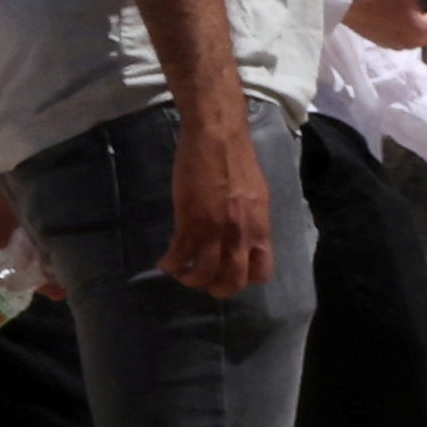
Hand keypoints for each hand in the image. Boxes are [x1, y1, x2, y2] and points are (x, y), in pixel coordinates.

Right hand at [162, 107, 277, 301]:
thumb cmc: (237, 160)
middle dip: (216, 288)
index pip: (261, 272)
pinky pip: (179, 254)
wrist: (217, 138)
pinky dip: (170, 264)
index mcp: (259, 228)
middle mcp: (239, 235)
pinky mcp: (189, 221)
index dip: (245, 279)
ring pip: (203, 273)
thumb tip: (246, 236)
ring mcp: (214, 230)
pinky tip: (165, 263)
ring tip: (181, 272)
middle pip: (231, 280)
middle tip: (204, 281)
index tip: (231, 272)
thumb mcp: (256, 196)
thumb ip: (252, 221)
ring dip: (190, 279)